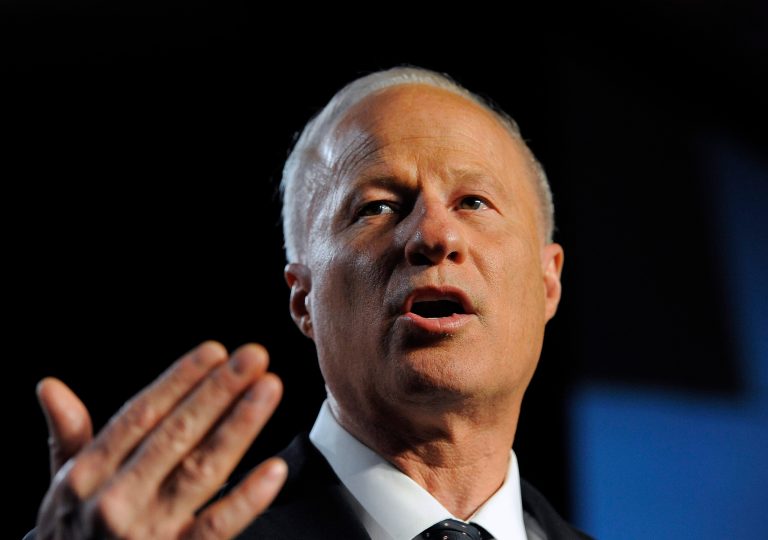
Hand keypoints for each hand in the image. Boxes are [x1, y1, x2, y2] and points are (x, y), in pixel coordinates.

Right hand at [34, 341, 287, 538]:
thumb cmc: (72, 534)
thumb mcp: (62, 486)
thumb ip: (66, 434)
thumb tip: (49, 385)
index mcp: (88, 474)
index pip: (141, 415)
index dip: (179, 380)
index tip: (214, 351)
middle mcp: (116, 499)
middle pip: (177, 434)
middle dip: (219, 391)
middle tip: (253, 356)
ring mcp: (148, 530)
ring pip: (202, 469)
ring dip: (239, 426)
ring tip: (267, 390)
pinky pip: (217, 526)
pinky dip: (247, 499)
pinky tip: (275, 470)